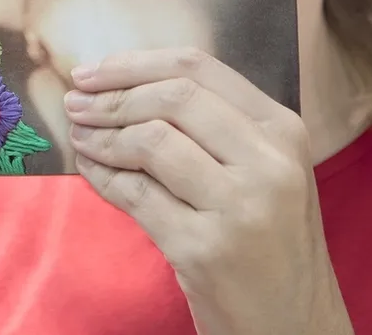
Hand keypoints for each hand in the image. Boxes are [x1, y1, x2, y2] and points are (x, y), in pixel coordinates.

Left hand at [65, 49, 353, 334]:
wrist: (295, 327)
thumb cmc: (271, 243)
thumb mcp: (265, 171)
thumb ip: (215, 125)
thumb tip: (124, 84)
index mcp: (282, 129)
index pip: (199, 66)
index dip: (134, 63)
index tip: (93, 71)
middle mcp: (268, 162)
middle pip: (172, 96)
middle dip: (111, 95)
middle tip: (76, 103)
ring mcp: (239, 207)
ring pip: (150, 140)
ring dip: (102, 135)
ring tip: (80, 136)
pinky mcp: (206, 250)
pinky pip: (136, 194)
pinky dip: (102, 176)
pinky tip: (90, 170)